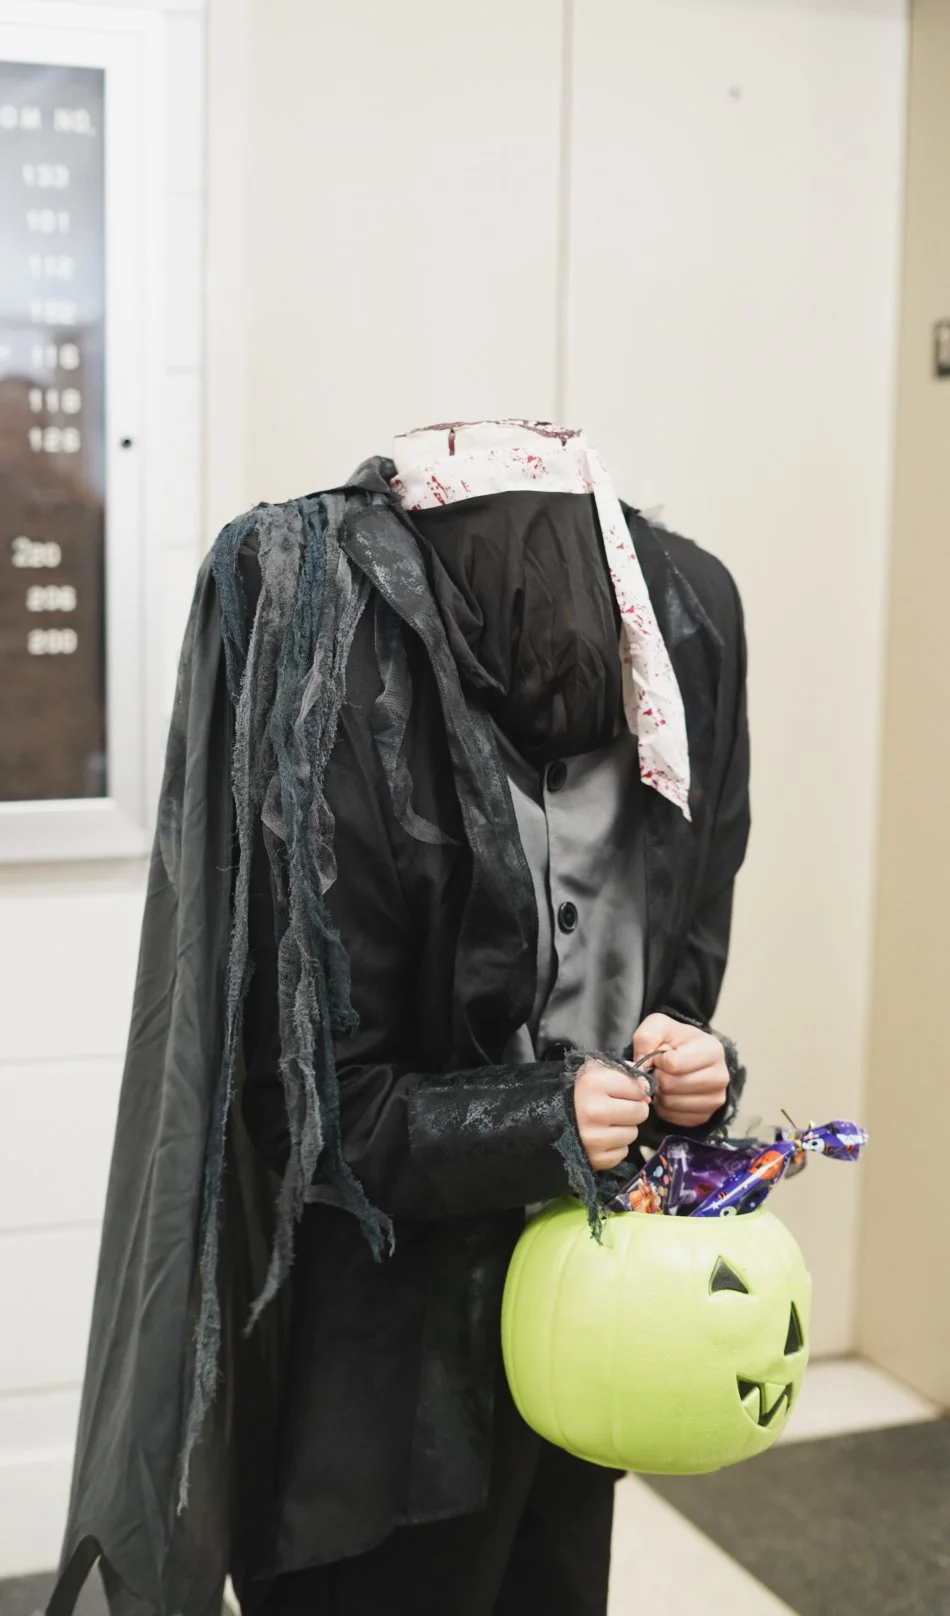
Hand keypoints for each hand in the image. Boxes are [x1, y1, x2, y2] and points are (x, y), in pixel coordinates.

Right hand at [574, 1060, 651, 1171]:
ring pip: (633, 1133)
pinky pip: (622, 1152)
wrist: (545, 1119)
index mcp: (594, 1083)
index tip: (621, 1092)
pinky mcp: (595, 1159)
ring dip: (624, 1129)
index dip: (633, 1090)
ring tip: (605, 1124)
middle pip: (640, 1112)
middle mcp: (595, 1111)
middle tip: (616, 1109)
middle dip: (632, 1110)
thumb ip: (625, 1072)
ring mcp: (594, 1138)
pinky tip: (601, 1138)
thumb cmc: (576, 1091)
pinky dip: (615, 1146)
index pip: (639, 1089)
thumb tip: (647, 1089)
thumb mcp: (595, 1070)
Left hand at [633, 1013, 728, 1127]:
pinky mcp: (705, 1116)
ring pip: (671, 1103)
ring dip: (659, 1093)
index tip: (659, 1056)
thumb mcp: (659, 1026)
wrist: (691, 1057)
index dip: (658, 1060)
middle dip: (658, 1077)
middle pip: (671, 1085)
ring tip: (664, 1081)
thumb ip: (646, 1037)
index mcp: (712, 1050)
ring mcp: (715, 1099)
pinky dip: (665, 1108)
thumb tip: (642, 1067)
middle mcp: (720, 1077)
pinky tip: (668, 1094)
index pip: (673, 1063)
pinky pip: (674, 1117)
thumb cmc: (675, 1040)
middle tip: (659, 1071)